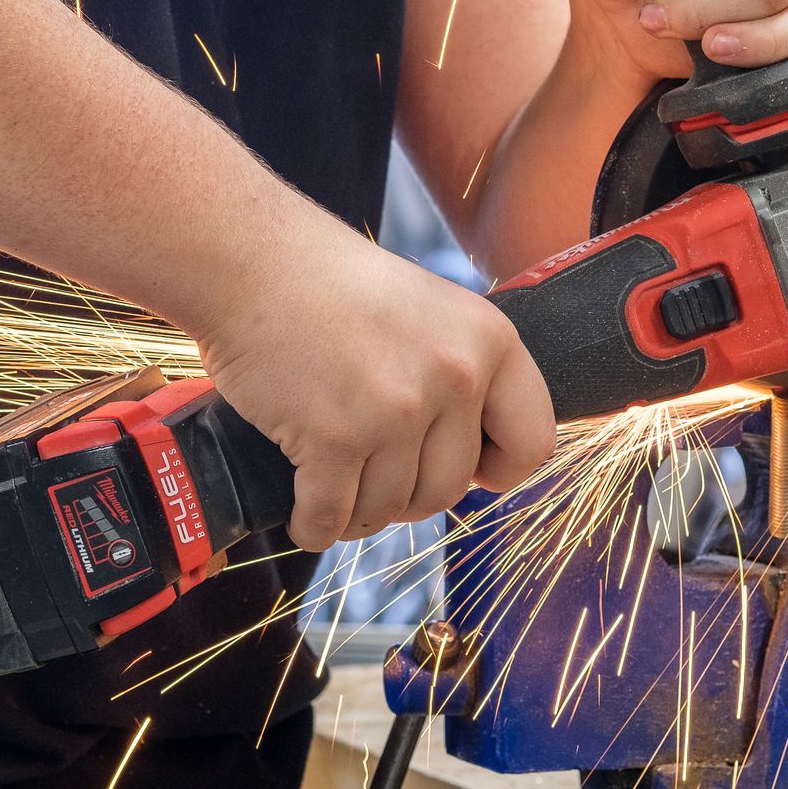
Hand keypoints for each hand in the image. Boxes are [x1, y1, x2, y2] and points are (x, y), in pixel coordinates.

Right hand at [196, 207, 555, 551]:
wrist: (254, 261)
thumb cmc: (334, 285)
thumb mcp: (432, 311)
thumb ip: (465, 372)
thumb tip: (475, 456)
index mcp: (491, 341)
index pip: (532, 442)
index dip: (498, 469)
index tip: (469, 470)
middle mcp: (454, 376)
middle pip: (450, 488)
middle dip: (410, 495)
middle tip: (376, 475)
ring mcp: (395, 410)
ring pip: (391, 508)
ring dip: (360, 512)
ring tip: (337, 487)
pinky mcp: (334, 437)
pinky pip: (333, 517)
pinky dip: (316, 527)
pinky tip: (307, 516)